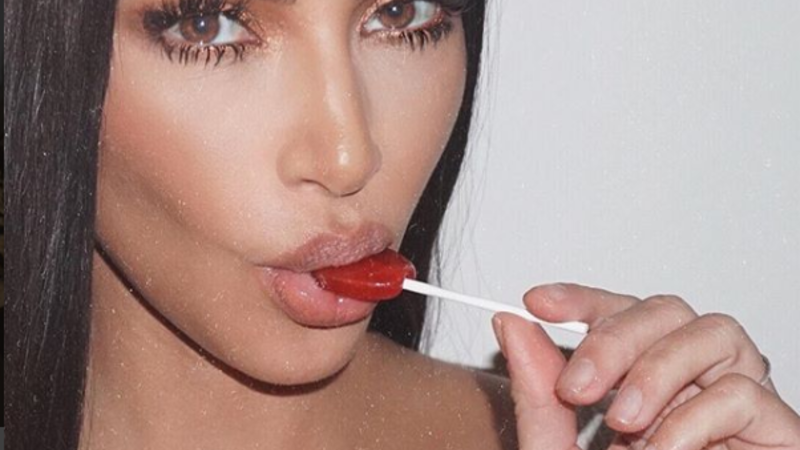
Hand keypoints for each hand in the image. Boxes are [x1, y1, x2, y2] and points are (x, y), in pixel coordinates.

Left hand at [492, 283, 799, 449]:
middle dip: (614, 338)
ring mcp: (734, 402)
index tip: (539, 304)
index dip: (582, 299)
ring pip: (714, 332)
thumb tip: (513, 327)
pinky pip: (743, 394)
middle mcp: (691, 382)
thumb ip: (539, 396)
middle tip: (576, 387)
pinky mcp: (773, 431)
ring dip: (657, 370)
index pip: (620, 314)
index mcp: (642, 381)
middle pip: (665, 311)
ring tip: (622, 423)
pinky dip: (694, 419)